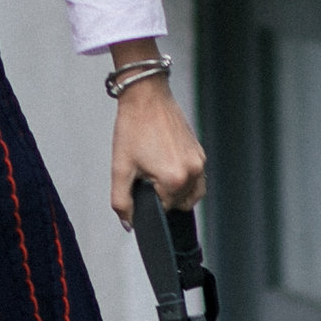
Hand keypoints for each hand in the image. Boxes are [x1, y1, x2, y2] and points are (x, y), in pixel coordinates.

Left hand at [105, 39, 205, 222]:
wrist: (146, 97)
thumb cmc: (133, 128)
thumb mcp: (120, 168)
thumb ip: (122, 202)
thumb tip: (129, 223)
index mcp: (174, 179)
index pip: (164, 210)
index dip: (149, 201)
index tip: (140, 182)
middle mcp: (193, 172)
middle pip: (179, 204)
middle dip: (162, 196)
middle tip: (146, 172)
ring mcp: (199, 161)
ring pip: (191, 193)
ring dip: (175, 190)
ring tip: (156, 169)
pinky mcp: (200, 152)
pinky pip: (196, 178)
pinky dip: (183, 178)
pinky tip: (165, 162)